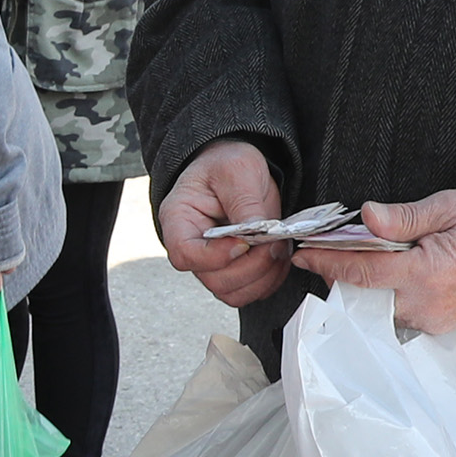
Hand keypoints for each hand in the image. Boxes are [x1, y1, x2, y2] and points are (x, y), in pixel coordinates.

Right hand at [155, 137, 293, 306]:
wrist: (237, 170)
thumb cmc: (226, 164)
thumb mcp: (238, 169)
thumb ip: (245, 203)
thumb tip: (257, 234)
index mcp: (179, 219)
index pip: (185, 254)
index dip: (216, 256)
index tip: (243, 242)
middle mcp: (191, 247)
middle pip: (213, 279)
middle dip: (251, 267)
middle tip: (271, 243)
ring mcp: (211, 263)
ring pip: (232, 292)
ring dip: (263, 276)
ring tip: (277, 248)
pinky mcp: (232, 269)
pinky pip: (249, 291)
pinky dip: (270, 280)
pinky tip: (277, 256)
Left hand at [307, 188, 455, 332]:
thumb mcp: (448, 208)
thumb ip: (404, 217)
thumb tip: (368, 216)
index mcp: (426, 271)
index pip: (361, 271)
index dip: (327, 263)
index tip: (303, 254)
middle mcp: (425, 302)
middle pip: (364, 295)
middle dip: (340, 276)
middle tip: (326, 254)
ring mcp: (431, 317)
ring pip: (378, 309)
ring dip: (363, 288)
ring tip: (360, 262)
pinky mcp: (437, 325)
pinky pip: (398, 315)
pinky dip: (385, 298)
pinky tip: (388, 279)